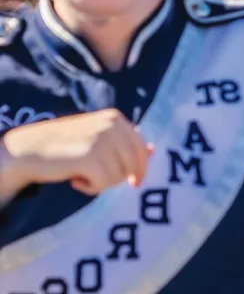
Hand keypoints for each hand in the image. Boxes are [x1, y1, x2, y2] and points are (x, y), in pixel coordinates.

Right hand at [0, 109, 151, 199]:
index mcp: (115, 119)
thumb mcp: (96, 138)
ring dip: (102, 183)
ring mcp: (101, 140)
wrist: (27, 150)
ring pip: (119, 176)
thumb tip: (153, 151)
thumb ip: (123, 143)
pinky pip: (103, 184)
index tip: (133, 183)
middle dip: (120, 178)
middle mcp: (112, 126)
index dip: (140, 169)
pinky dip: (90, 188)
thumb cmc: (63, 146)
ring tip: (81, 175)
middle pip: (134, 164)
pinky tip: (75, 181)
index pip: (142, 149)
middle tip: (98, 181)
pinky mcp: (90, 157)